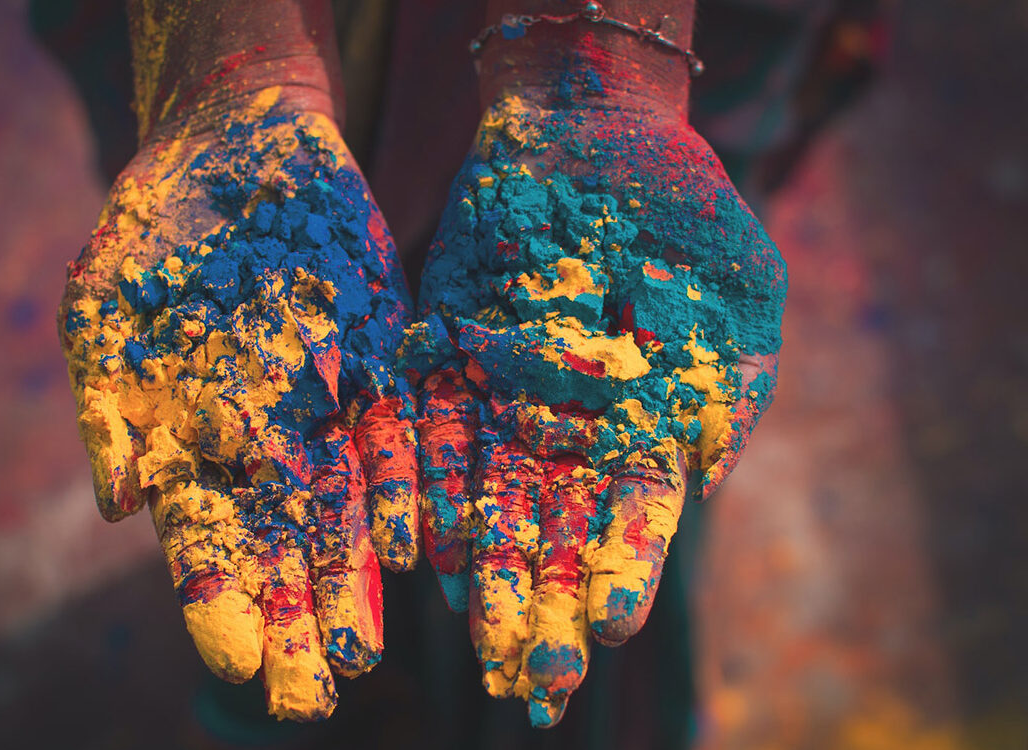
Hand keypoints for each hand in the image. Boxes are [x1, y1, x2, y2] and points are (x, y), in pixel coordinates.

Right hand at [59, 88, 418, 720]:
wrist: (238, 144)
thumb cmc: (154, 227)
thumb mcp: (105, 304)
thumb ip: (109, 406)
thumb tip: (118, 504)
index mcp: (189, 442)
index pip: (205, 544)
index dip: (220, 605)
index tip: (240, 666)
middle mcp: (262, 442)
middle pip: (281, 549)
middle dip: (295, 623)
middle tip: (311, 699)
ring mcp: (326, 409)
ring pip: (344, 510)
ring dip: (354, 581)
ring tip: (365, 651)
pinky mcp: (383, 363)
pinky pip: (400, 437)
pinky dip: (406, 489)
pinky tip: (414, 544)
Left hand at [404, 94, 785, 725]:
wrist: (593, 130)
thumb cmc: (685, 209)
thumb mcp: (738, 292)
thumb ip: (729, 386)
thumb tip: (707, 478)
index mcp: (642, 427)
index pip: (630, 518)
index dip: (620, 569)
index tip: (607, 628)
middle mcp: (566, 429)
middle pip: (552, 529)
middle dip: (543, 601)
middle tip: (533, 678)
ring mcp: (499, 397)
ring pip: (484, 495)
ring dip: (480, 566)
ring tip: (471, 635)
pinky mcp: (442, 358)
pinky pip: (427, 431)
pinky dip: (422, 482)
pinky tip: (419, 540)